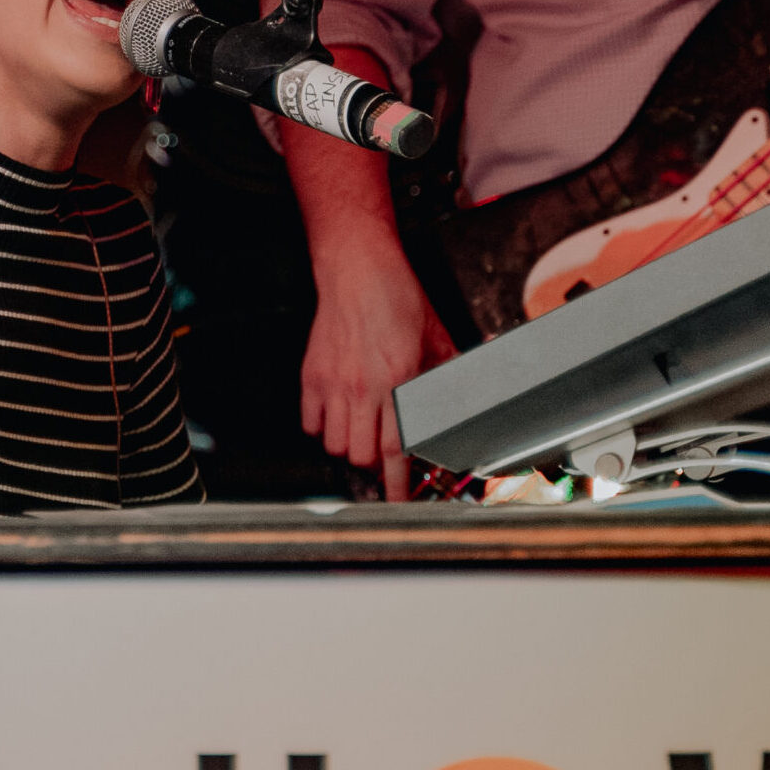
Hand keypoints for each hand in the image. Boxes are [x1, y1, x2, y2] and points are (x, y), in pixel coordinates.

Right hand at [301, 240, 454, 499]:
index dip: (397, 484)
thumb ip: (444, 371)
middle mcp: (362, 388)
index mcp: (397, 380)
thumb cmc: (396, 295)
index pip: (395, 449)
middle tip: (383, 456)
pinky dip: (321, 428)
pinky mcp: (311, 376)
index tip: (398, 501)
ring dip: (348, 448)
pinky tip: (336, 417)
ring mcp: (333, 383)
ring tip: (359, 435)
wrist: (356, 268)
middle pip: (360, 455)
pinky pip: (310, 422)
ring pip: (333, 444)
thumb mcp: (434, 335)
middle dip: (373, 465)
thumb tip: (460, 396)